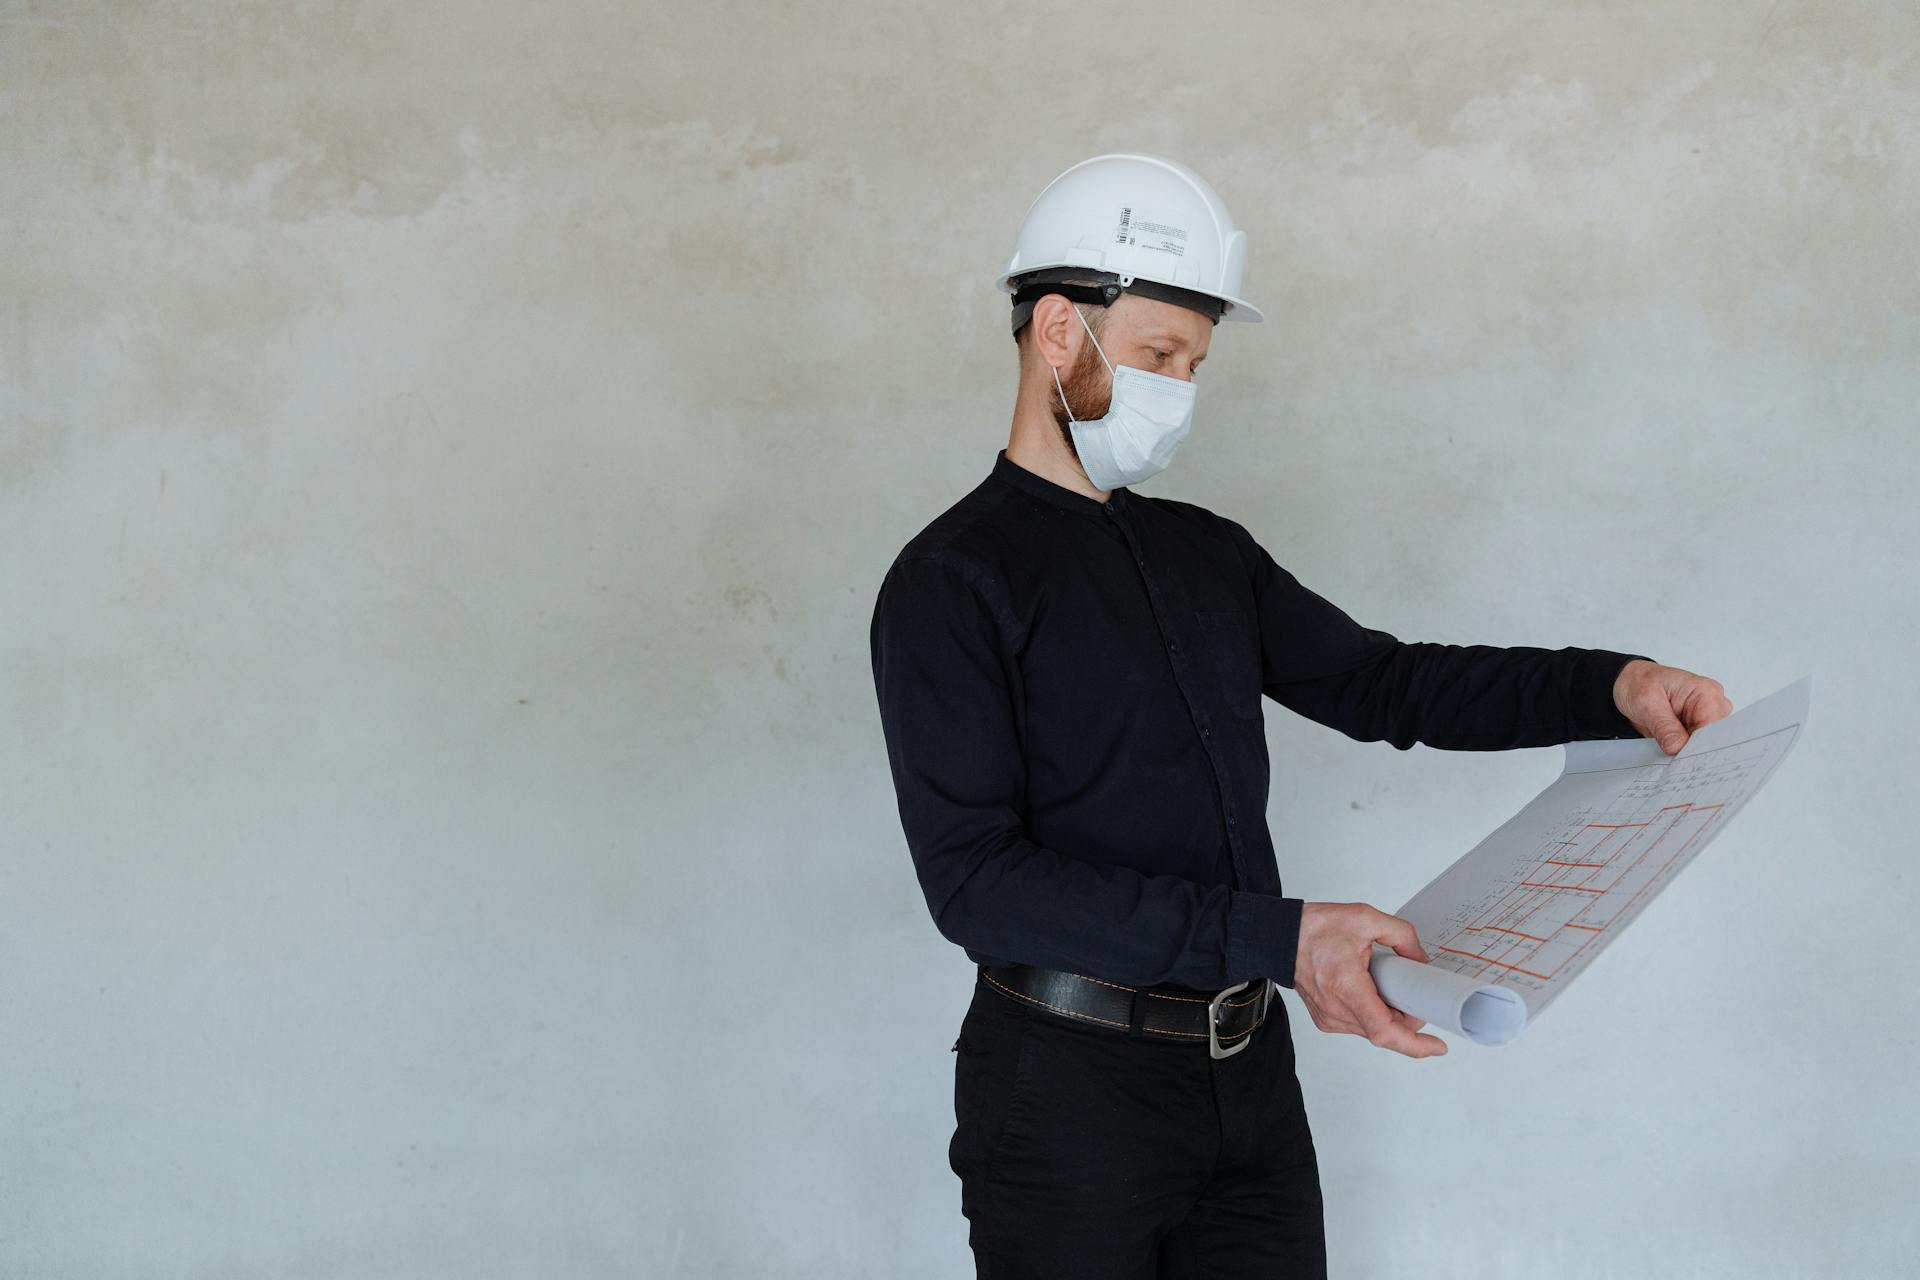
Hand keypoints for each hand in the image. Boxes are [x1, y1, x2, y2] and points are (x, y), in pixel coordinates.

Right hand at [1293, 902, 1447, 1057]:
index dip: (1415, 1044)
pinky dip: (1372, 1014)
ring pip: (1372, 1030)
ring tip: (1385, 986)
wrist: (1277, 937)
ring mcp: (1330, 1018)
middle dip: (1405, 1018)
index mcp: (1347, 988)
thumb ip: (1401, 935)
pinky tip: (1371, 991)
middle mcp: (1337, 1010)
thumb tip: (1420, 959)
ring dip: (1388, 1015)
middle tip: (1412, 993)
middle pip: (1384, 1031)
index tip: (1437, 1046)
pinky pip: (1359, 1025)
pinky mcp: (1326, 1020)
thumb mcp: (1365, 918)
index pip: (1385, 1031)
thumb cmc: (1312, 929)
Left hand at [1613, 659, 1734, 754]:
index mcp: (1706, 692)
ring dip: (1686, 752)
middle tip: (1671, 756)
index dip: (1699, 744)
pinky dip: (1682, 751)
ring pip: (1705, 745)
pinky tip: (1669, 750)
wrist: (1629, 683)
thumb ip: (1664, 727)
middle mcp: (1711, 704)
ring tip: (1666, 748)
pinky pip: (1694, 746)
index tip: (1681, 756)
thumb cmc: (1639, 684)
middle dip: (1692, 750)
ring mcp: (1704, 717)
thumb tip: (1678, 748)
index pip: (1713, 727)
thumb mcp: (1647, 704)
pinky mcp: (1695, 728)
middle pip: (1712, 738)